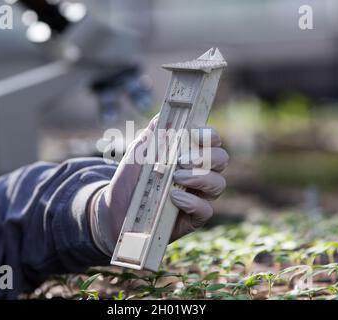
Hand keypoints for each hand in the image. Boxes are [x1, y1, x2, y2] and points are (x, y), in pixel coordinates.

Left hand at [89, 115, 228, 255]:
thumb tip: (165, 116)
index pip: (212, 141)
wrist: (115, 210)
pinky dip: (193, 202)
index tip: (195, 135)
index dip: (209, 135)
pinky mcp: (193, 218)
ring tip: (176, 177)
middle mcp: (199, 174)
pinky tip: (174, 197)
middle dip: (206, 157)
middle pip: (221, 160)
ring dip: (200, 177)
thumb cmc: (129, 180)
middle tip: (182, 159)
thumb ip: (152, 135)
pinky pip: (206, 210)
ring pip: (218, 184)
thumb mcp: (137, 154)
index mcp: (189, 154)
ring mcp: (198, 196)